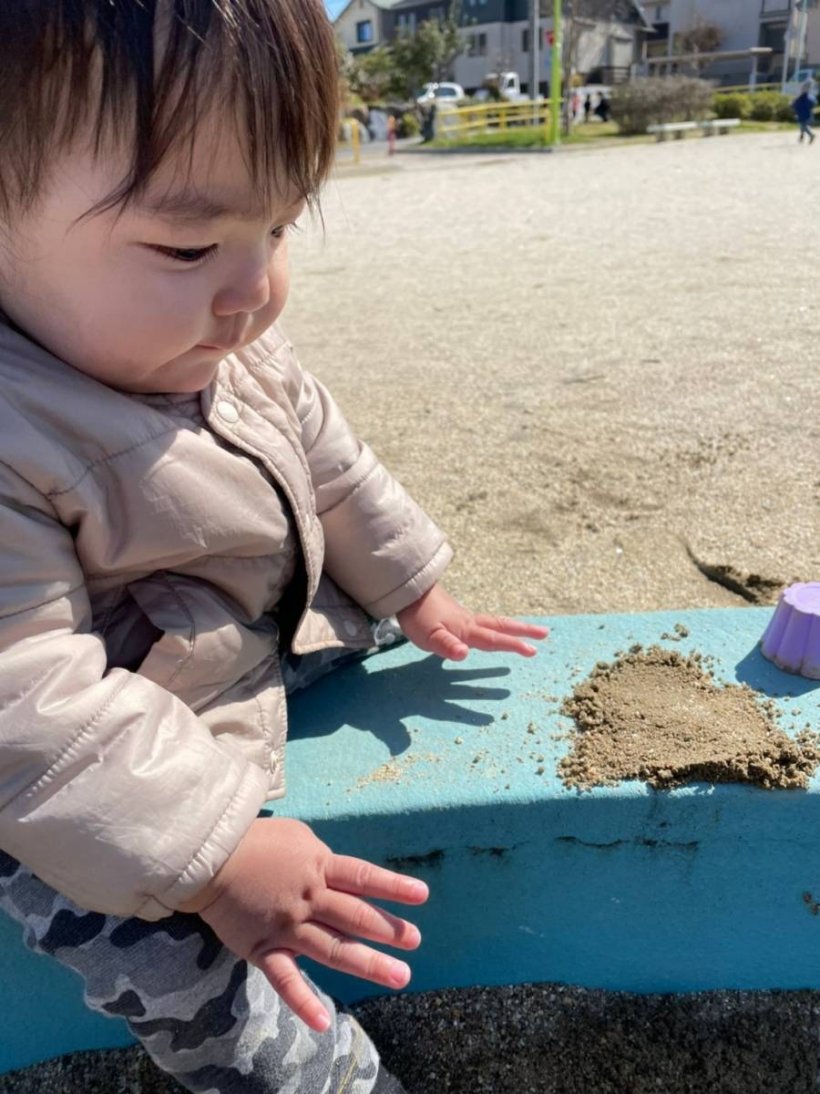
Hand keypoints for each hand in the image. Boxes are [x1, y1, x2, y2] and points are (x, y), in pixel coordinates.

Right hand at [177, 818, 427, 1032]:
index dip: (393, 887)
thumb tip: (341, 875)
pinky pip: (286, 980)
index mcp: (318, 866)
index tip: (422, 896)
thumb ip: (321, 858)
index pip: (363, 877)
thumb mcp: (297, 837)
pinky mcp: (263, 949)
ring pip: (334, 949)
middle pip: (356, 916)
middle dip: (389, 929)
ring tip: (399, 976)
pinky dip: (304, 1002)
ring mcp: (287, 927)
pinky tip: (324, 1022)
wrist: (207, 858)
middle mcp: (308, 899)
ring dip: (368, 964)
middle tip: (415, 940)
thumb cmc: (254, 840)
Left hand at [396, 584, 548, 661]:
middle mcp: (470, 622)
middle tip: (546, 633)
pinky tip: (493, 630)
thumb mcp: (428, 636)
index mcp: (467, 630)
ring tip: (530, 630)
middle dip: (524, 631)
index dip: (514, 645)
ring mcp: (465, 617)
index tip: (534, 651)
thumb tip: (464, 654)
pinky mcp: (457, 615)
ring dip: (513, 627)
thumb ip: (446, 646)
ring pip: (495, 622)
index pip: (494, 640)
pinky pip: (485, 621)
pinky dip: (497, 625)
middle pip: (502, 626)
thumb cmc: (417, 617)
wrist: (406, 592)